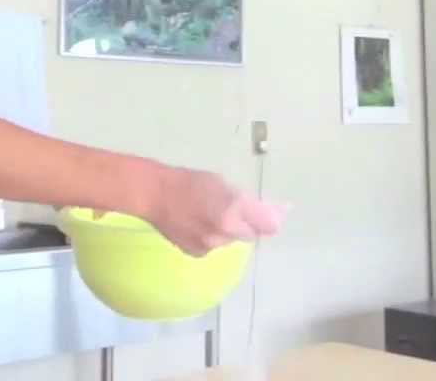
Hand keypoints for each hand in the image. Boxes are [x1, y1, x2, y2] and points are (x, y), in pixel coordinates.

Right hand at [146, 167, 284, 256]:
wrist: (154, 196)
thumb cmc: (190, 181)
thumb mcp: (223, 184)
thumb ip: (248, 202)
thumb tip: (276, 213)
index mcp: (233, 207)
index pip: (268, 224)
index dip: (276, 217)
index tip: (280, 211)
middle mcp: (225, 231)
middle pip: (251, 233)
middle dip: (249, 223)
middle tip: (236, 209)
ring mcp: (211, 245)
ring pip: (233, 240)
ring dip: (230, 230)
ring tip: (211, 213)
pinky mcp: (198, 253)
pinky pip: (216, 246)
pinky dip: (214, 237)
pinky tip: (199, 224)